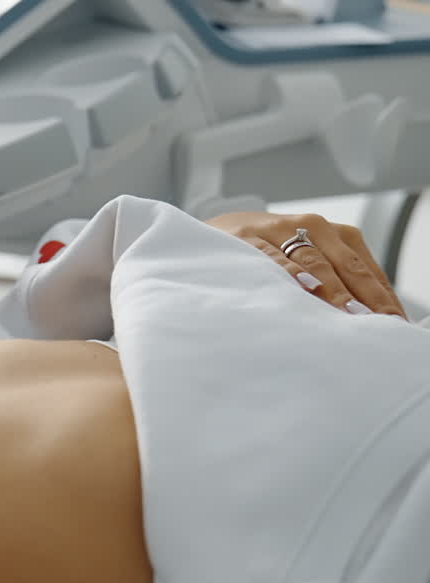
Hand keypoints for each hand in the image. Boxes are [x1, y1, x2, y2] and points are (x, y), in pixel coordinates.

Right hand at [206, 211, 406, 318]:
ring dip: (333, 289)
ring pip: (313, 260)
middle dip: (365, 295)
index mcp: (336, 233)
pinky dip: (289, 273)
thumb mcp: (309, 259)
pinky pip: (272, 257)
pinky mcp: (247, 237)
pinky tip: (304, 289)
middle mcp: (313, 225)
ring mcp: (278, 229)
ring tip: (348, 314)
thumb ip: (338, 283)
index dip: (383, 297)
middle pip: (346, 264)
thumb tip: (369, 319)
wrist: (219, 230)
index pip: (367, 268)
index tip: (395, 324)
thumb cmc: (270, 252)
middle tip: (378, 324)